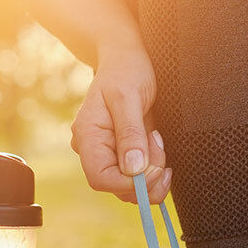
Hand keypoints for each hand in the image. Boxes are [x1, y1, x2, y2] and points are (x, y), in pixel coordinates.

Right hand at [70, 47, 171, 203]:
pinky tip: (158, 146)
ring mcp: (109, 154)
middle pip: (118, 187)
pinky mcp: (124, 155)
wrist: (127, 59)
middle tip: (159, 143)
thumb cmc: (125, 71)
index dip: (129, 182)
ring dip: (153, 173)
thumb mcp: (128, 97)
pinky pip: (138, 178)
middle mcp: (95, 150)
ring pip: (130, 187)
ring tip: (158, 139)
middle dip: (146, 176)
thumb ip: (131, 133)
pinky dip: (154, 171)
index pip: (101, 179)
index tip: (154, 167)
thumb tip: (133, 169)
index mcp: (88, 137)